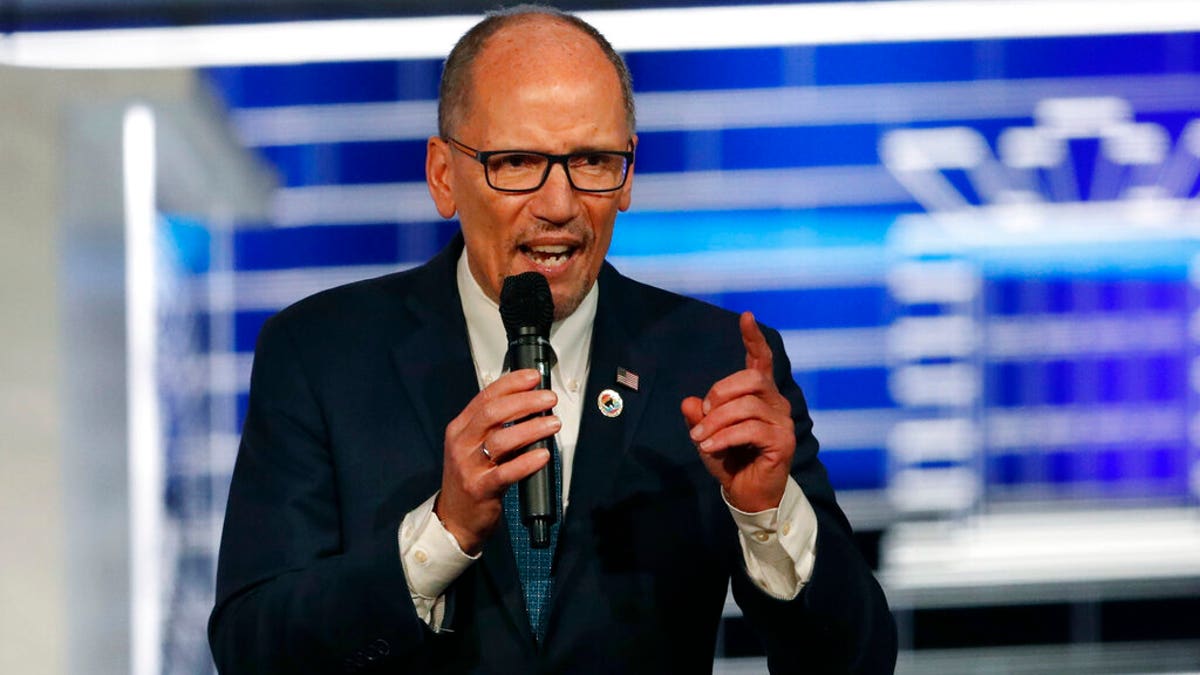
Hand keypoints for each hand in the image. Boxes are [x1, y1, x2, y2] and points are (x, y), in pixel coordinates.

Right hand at [436, 369, 559, 554]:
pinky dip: (527, 462)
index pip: (485, 397)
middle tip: (548, 399)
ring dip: (531, 428)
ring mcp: (469, 467)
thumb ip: (495, 427)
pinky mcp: (481, 489)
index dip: (511, 384)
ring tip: (553, 424)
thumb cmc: (470, 480)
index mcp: (460, 429)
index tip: (533, 377)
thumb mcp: (473, 447)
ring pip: (501, 440)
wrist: (454, 520)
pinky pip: (506, 472)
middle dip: (525, 401)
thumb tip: (529, 405)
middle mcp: (462, 444)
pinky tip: (543, 454)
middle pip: (493, 413)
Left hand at [682, 312, 794, 512]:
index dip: (754, 338)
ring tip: (700, 439)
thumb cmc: (730, 460)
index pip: (761, 360)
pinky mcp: (783, 441)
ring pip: (747, 406)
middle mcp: (776, 403)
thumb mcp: (707, 435)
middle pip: (751, 379)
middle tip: (702, 416)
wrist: (747, 494)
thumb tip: (688, 402)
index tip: (745, 317)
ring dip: (716, 422)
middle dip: (720, 394)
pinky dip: (724, 437)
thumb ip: (699, 416)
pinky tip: (709, 447)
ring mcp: (783, 422)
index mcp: (759, 395)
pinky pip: (750, 429)